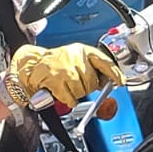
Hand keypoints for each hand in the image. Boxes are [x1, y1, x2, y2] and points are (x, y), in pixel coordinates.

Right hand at [9, 43, 123, 108]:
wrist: (31, 65)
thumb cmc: (55, 63)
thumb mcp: (76, 60)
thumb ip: (92, 68)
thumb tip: (108, 82)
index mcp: (82, 50)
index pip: (104, 62)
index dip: (114, 73)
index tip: (121, 82)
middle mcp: (75, 57)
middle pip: (93, 81)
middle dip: (88, 87)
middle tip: (78, 84)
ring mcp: (65, 69)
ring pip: (82, 91)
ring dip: (76, 94)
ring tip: (67, 86)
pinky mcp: (56, 80)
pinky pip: (70, 98)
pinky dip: (68, 100)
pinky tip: (63, 93)